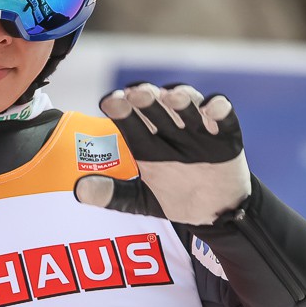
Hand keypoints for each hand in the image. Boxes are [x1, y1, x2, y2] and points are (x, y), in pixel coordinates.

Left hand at [74, 83, 250, 225]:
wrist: (216, 213)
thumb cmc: (176, 198)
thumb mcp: (141, 200)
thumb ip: (113, 195)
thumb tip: (79, 190)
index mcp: (146, 143)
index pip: (129, 118)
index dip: (120, 107)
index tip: (110, 102)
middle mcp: (170, 130)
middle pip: (156, 107)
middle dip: (147, 98)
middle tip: (136, 93)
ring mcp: (198, 130)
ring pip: (188, 106)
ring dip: (181, 98)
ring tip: (172, 96)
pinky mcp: (225, 136)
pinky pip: (224, 117)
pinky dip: (219, 109)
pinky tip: (211, 109)